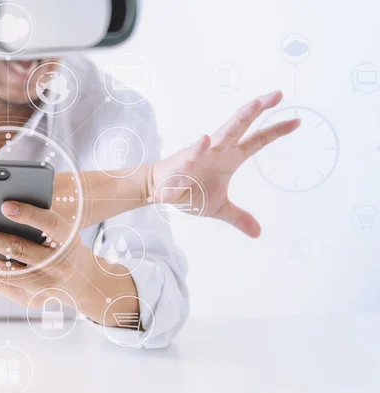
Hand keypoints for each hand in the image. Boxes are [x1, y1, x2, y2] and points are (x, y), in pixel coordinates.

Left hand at [0, 201, 139, 325]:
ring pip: (4, 271)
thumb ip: (37, 220)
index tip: (5, 205)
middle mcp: (57, 264)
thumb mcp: (61, 230)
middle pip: (19, 249)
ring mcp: (44, 284)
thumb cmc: (63, 246)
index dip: (28, 214)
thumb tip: (0, 209)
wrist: (83, 282)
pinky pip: (0, 287)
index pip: (49, 224)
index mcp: (68, 240)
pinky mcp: (31, 299)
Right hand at [148, 91, 299, 237]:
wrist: (159, 190)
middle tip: (278, 95)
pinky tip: (206, 139)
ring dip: (238, 118)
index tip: (296, 121)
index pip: (257, 141)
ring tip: (253, 105)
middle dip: (259, 109)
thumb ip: (238, 217)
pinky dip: (198, 147)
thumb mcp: (219, 208)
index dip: (276, 130)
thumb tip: (258, 233)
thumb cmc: (188, 192)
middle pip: (242, 125)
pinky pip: (192, 153)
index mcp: (230, 157)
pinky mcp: (184, 162)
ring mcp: (202, 152)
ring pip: (223, 131)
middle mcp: (219, 149)